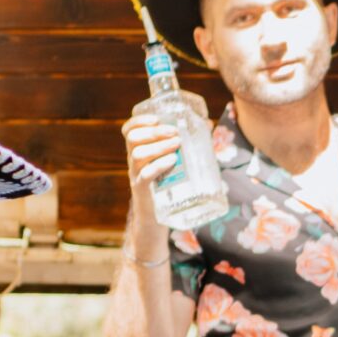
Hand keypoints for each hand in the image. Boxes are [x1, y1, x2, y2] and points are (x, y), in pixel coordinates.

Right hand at [121, 106, 183, 233]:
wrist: (156, 218)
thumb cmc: (169, 184)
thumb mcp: (173, 162)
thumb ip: (186, 144)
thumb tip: (208, 124)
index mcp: (139, 150)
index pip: (129, 130)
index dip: (139, 121)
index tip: (156, 118)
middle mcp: (133, 161)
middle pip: (133, 139)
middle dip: (154, 132)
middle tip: (174, 132)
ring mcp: (136, 175)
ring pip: (138, 154)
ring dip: (158, 146)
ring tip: (177, 145)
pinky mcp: (142, 189)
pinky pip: (145, 174)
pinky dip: (159, 165)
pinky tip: (173, 161)